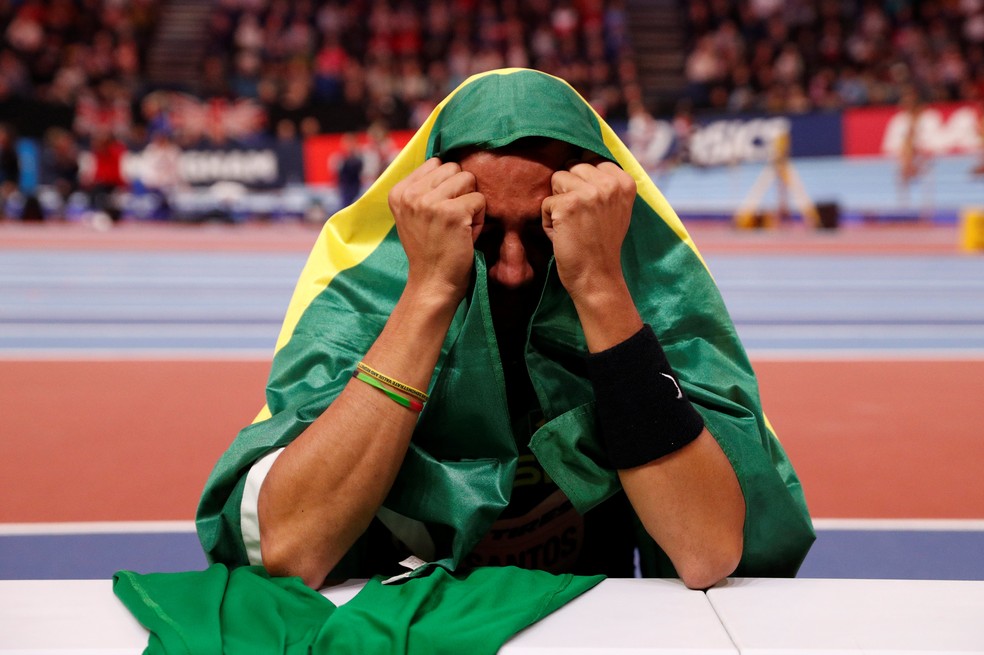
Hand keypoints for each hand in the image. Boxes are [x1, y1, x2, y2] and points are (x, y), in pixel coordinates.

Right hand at [388, 158, 485, 302]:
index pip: (436, 164)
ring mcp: (429, 203)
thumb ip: (423, 188)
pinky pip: (480, 200)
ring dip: (471, 204)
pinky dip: (480, 219)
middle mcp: (410, 194)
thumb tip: (446, 158)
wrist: (432, 283)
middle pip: (454, 168)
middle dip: (460, 192)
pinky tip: (466, 235)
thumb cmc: (429, 249)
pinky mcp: (451, 213)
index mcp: (398, 191)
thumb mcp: (414, 214)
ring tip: (459, 226)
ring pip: (468, 179)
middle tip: (452, 221)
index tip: (438, 213)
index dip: (446, 186)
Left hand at [541, 158, 636, 302]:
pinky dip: (548, 221)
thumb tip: (581, 152)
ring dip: (558, 204)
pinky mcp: (569, 204)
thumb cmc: (600, 244)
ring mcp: (591, 192)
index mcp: (625, 181)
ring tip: (572, 226)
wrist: (597, 277)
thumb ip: (604, 182)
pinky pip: (546, 202)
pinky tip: (564, 235)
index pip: (591, 160)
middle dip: (569, 192)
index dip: (583, 184)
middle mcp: (610, 183)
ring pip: (557, 179)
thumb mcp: (614, 207)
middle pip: (573, 167)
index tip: (592, 210)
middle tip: (581, 220)